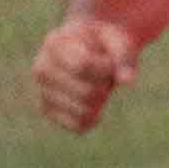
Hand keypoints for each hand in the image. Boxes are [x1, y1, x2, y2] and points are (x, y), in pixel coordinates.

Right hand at [31, 17, 138, 133]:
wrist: (88, 48)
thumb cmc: (105, 43)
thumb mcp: (119, 41)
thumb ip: (125, 58)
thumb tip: (127, 80)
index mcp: (55, 43)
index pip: (83, 66)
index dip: (107, 67)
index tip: (109, 60)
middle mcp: (41, 68)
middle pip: (87, 92)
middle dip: (105, 85)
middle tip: (103, 74)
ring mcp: (42, 90)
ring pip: (84, 111)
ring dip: (100, 101)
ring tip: (95, 85)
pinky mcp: (47, 110)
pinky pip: (77, 126)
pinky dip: (93, 118)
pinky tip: (93, 104)